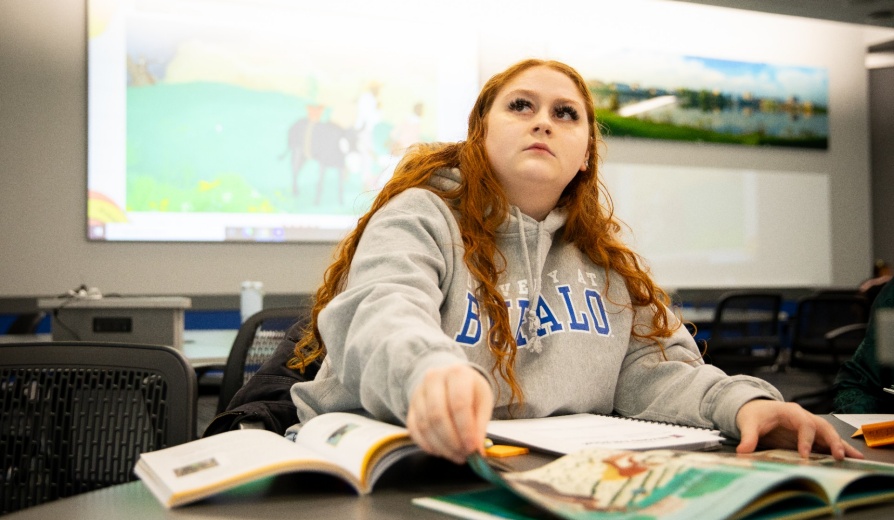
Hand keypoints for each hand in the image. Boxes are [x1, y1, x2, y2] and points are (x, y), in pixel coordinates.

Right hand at [406, 364, 493, 463]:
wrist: (448, 380)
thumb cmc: (470, 392)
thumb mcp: (482, 402)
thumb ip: (479, 426)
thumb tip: (476, 452)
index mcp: (457, 374)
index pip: (459, 404)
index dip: (466, 430)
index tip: (473, 448)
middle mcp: (434, 379)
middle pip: (438, 416)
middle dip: (452, 441)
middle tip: (464, 455)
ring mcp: (419, 392)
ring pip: (425, 425)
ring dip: (441, 446)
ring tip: (457, 455)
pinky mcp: (410, 407)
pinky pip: (414, 430)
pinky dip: (428, 445)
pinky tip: (442, 451)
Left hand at [735, 400, 862, 459]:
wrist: (754, 410)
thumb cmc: (754, 414)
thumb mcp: (748, 423)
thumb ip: (747, 437)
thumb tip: (742, 451)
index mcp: (791, 411)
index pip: (803, 424)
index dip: (806, 439)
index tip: (804, 455)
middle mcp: (804, 417)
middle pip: (823, 427)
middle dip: (832, 441)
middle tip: (839, 456)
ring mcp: (810, 426)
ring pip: (829, 434)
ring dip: (841, 446)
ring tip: (856, 458)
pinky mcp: (811, 436)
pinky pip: (827, 442)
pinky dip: (839, 449)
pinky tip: (852, 459)